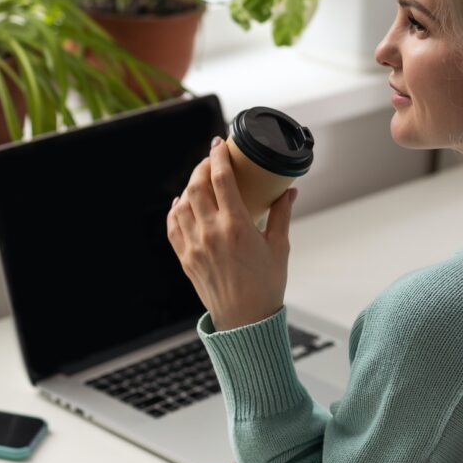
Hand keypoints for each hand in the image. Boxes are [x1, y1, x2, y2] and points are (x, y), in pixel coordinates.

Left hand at [165, 138, 297, 331]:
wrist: (245, 320)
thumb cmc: (266, 284)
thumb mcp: (279, 247)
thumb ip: (281, 215)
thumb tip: (289, 191)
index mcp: (236, 226)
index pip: (221, 179)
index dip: (218, 156)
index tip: (219, 143)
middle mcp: (211, 232)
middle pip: (197, 186)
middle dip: (203, 166)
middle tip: (212, 159)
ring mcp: (194, 245)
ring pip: (183, 203)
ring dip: (190, 186)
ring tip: (200, 178)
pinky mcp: (185, 257)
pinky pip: (173, 226)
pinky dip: (176, 210)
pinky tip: (182, 202)